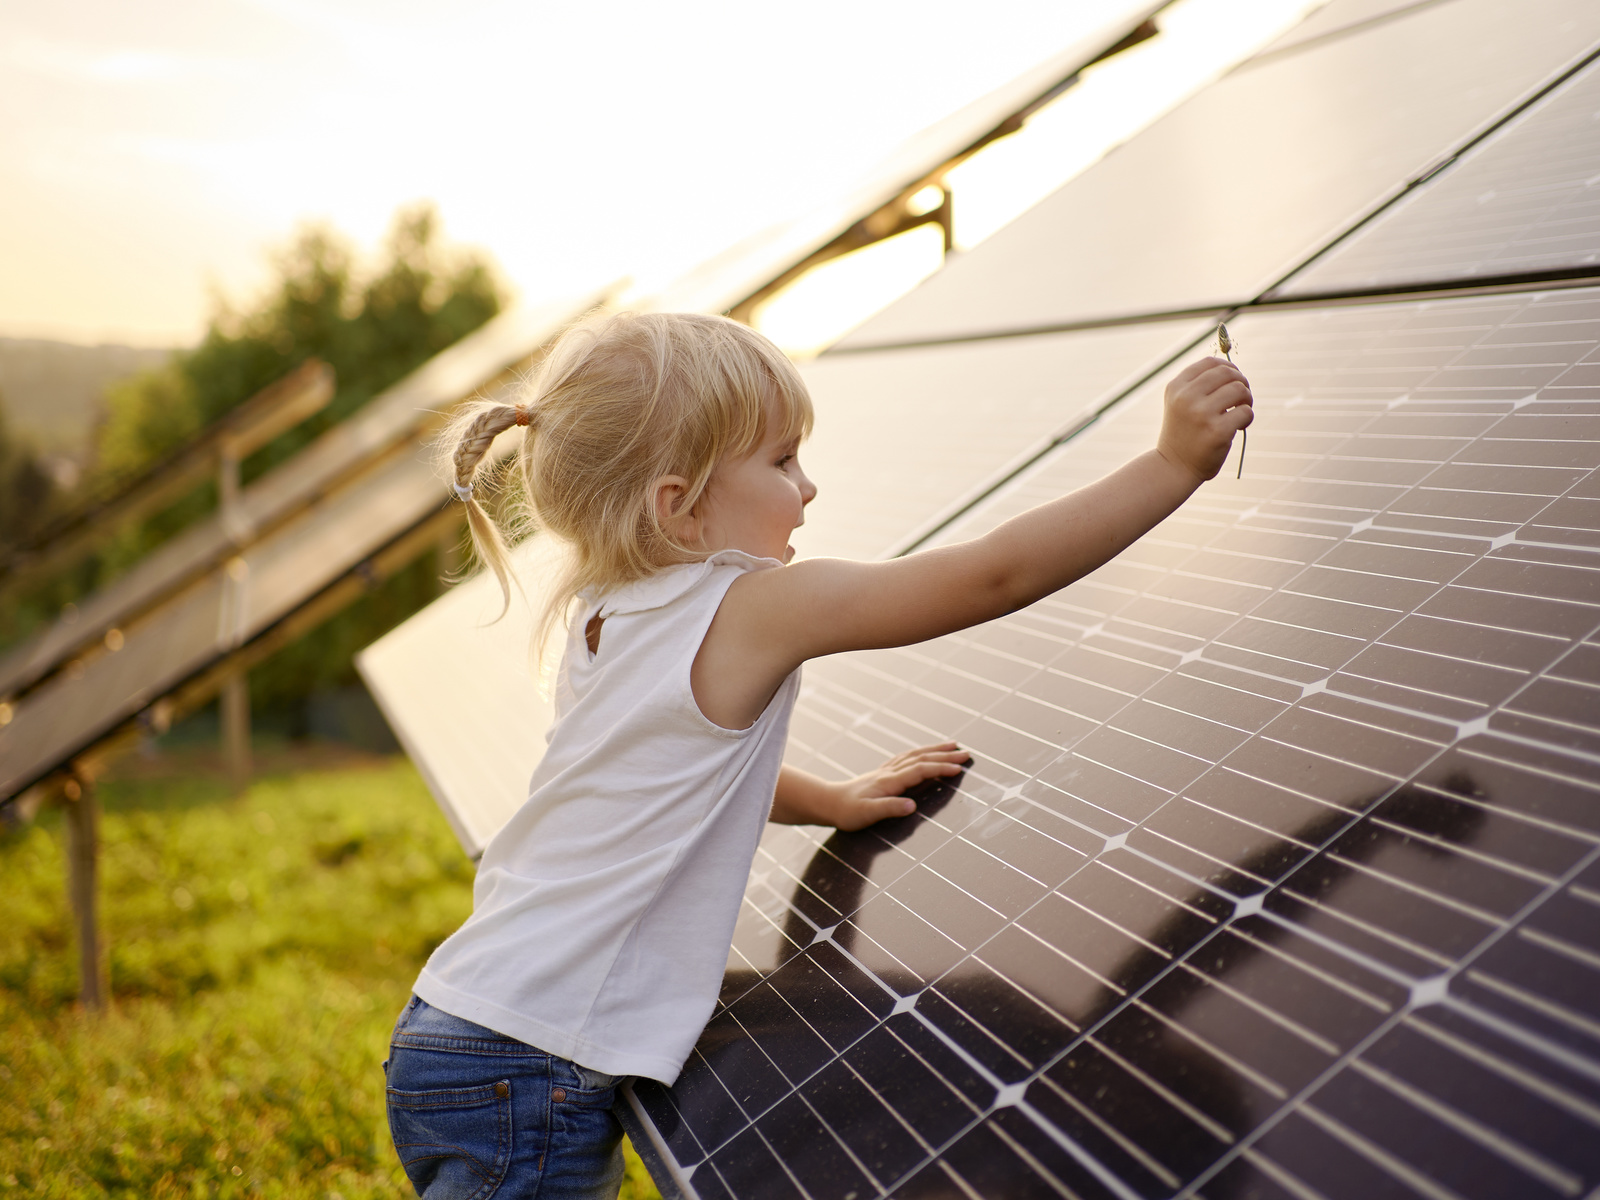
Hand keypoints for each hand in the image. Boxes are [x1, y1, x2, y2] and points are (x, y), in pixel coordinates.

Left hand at [825, 742, 970, 831]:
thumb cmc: (848, 811)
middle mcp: (889, 772)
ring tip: (952, 746)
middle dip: (945, 756)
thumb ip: (889, 809)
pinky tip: (925, 753)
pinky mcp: (883, 773)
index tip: (959, 768)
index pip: (920, 770)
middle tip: (966, 754)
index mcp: (889, 781)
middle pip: (922, 759)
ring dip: (935, 750)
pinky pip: (906, 758)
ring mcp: (886, 771)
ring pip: (915, 755)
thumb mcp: (867, 814)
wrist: (829, 802)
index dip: (940, 768)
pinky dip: (921, 753)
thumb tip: (912, 806)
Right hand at [1156, 356, 1252, 481]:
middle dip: (1241, 382)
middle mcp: (1186, 397)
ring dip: (1247, 399)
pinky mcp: (1216, 431)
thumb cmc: (1183, 433)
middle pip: (1227, 373)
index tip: (1233, 380)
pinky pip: (1245, 412)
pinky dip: (1247, 418)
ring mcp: (1201, 414)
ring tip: (1240, 411)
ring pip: (1239, 389)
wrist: (1173, 467)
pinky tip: (1238, 427)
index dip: (1228, 368)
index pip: (1210, 363)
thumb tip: (1232, 369)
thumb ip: (1199, 384)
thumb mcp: (1181, 403)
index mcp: (1176, 387)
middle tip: (1241, 398)